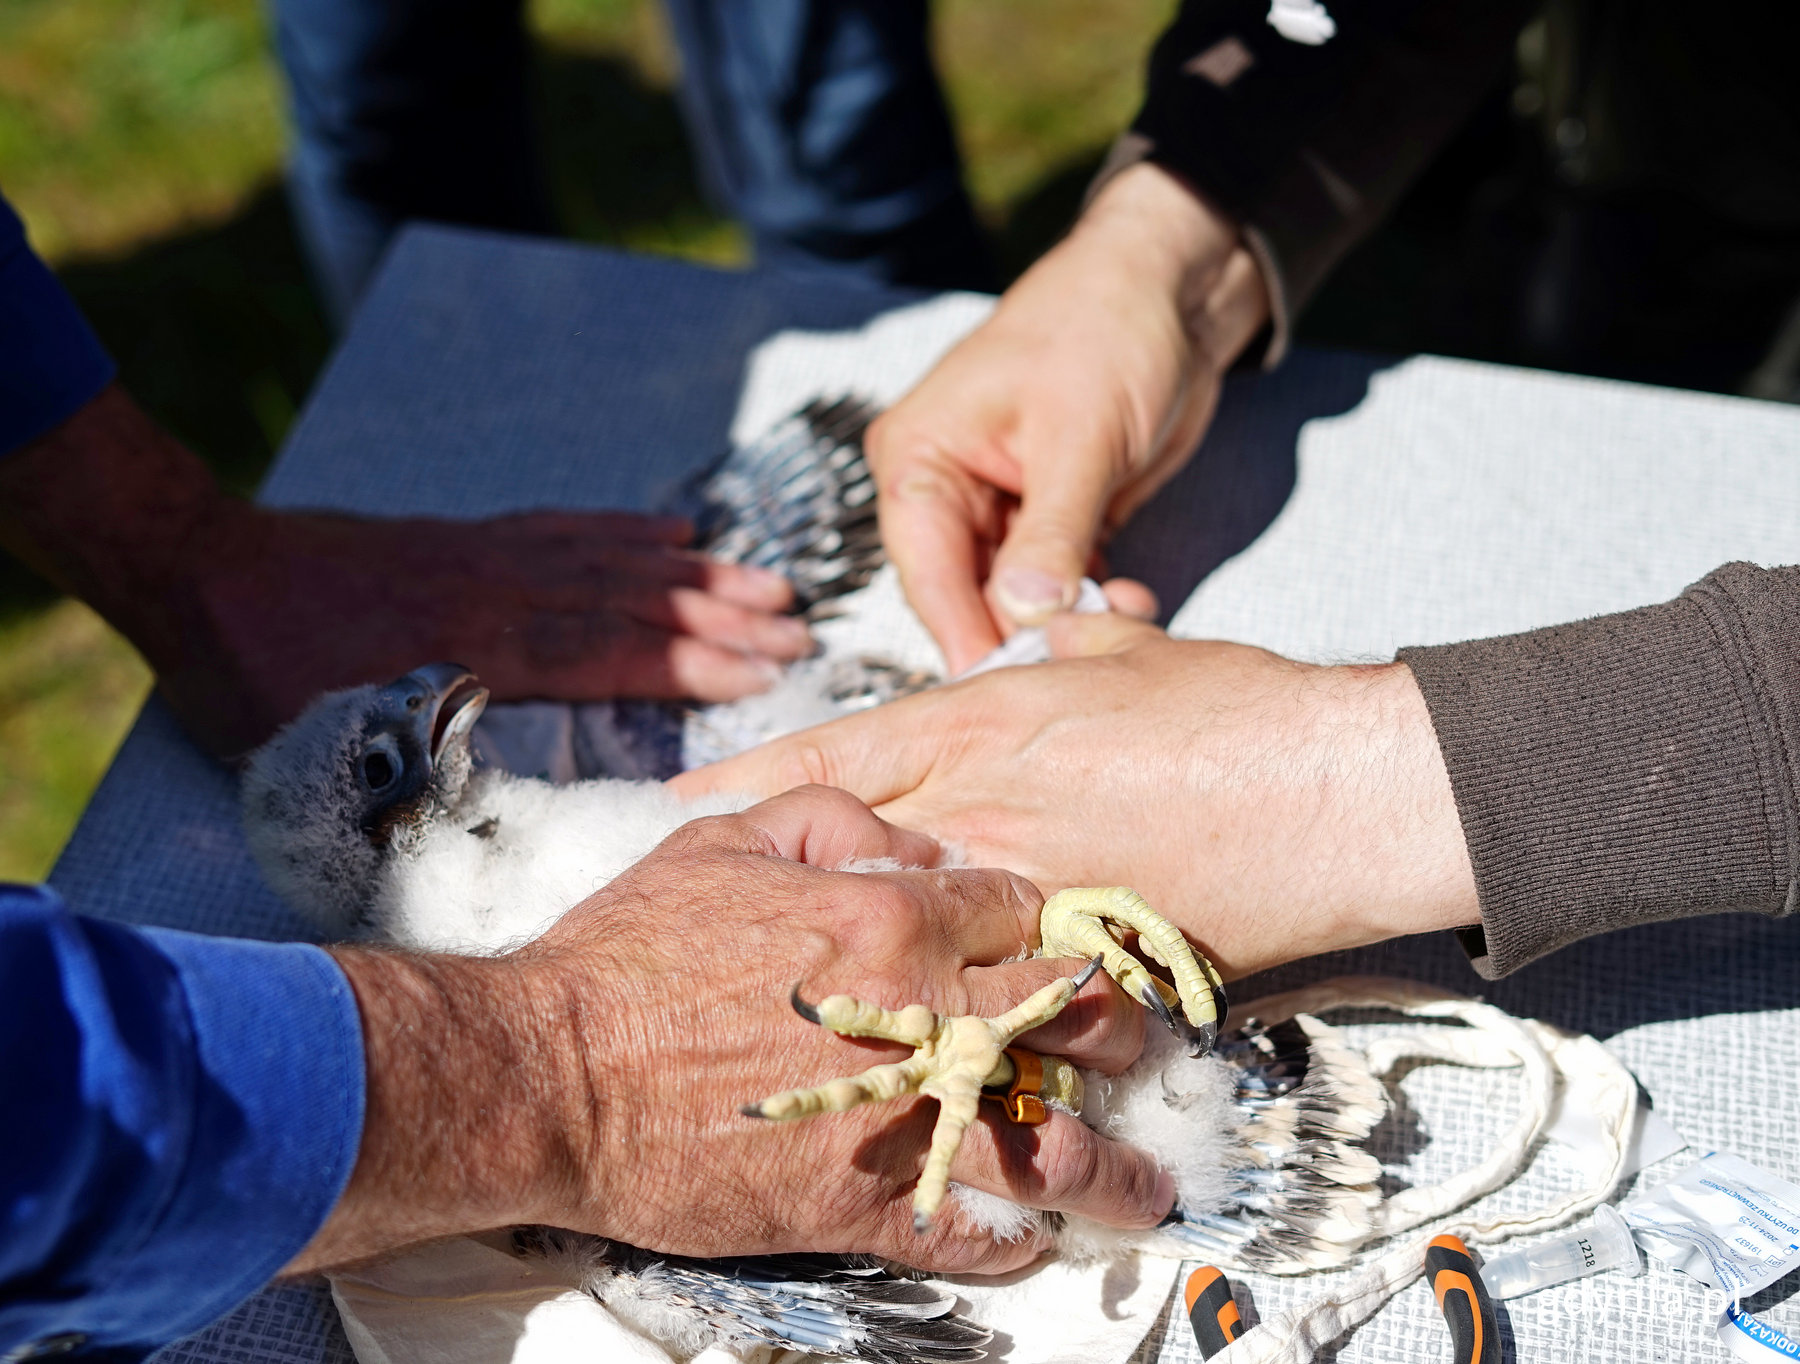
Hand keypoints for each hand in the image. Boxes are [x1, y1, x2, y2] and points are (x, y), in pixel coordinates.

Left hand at [158, 499, 809, 756]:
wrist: (193, 568)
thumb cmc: (248, 673)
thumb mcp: (313, 755)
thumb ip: (395, 796)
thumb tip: (457, 863)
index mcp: (469, 649)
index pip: (605, 650)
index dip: (690, 660)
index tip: (765, 670)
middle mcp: (494, 592)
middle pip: (628, 598)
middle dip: (720, 615)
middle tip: (799, 629)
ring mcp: (483, 556)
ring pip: (608, 557)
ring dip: (691, 571)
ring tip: (766, 581)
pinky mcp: (465, 538)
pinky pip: (563, 529)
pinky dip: (623, 530)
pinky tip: (668, 532)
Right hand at [288, 786, 1171, 1275]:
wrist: (553, 1070)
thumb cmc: (632, 949)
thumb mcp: (725, 837)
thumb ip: (834, 816)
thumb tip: (916, 843)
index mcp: (890, 916)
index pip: (1023, 910)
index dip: (1052, 924)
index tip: (1067, 946)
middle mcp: (917, 1016)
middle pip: (1072, 1019)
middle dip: (1116, 1030)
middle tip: (1126, 1046)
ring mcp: (896, 1117)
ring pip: (1047, 1147)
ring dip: (1109, 1171)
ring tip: (1143, 1190)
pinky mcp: (856, 1204)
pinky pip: (966, 1232)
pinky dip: (1011, 1242)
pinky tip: (1034, 1241)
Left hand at [671, 611, 1479, 978]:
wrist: (1336, 794)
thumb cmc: (1236, 709)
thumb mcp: (1123, 651)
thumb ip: (1054, 642)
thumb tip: (1025, 625)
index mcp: (981, 724)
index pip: (831, 755)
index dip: (744, 781)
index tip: (679, 801)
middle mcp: (982, 811)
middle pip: (842, 851)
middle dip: (772, 879)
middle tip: (709, 907)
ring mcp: (1023, 895)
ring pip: (903, 931)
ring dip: (847, 951)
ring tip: (780, 979)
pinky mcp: (1076, 963)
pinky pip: (992, 992)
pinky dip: (950, 1007)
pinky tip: (911, 1029)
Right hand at [868, 163, 1268, 671]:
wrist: (1172, 289)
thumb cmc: (1106, 328)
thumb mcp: (1079, 436)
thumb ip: (1051, 532)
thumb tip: (1023, 615)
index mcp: (919, 458)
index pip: (926, 573)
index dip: (964, 636)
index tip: (1002, 691)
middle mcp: (945, 488)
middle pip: (964, 596)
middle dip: (1023, 634)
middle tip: (1080, 664)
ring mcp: (997, 507)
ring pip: (1014, 598)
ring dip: (1066, 621)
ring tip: (1123, 623)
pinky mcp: (1048, 518)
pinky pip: (1056, 582)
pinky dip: (1090, 601)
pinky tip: (1131, 603)